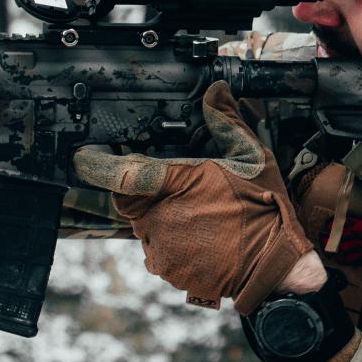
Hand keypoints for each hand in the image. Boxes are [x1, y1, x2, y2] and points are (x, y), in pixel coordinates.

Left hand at [72, 81, 312, 312]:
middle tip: (182, 193)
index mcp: (176, 184)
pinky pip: (156, 252)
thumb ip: (226, 122)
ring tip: (200, 219)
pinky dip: (170, 245)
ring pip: (144, 226)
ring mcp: (163, 246)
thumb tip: (217, 91)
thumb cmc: (265, 208)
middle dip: (148, 194)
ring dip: (161, 220)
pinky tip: (200, 239)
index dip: (98, 165)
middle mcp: (161, 217)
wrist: (276, 263)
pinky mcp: (169, 270)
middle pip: (133, 200)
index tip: (84, 157)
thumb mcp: (251, 157)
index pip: (124, 172)